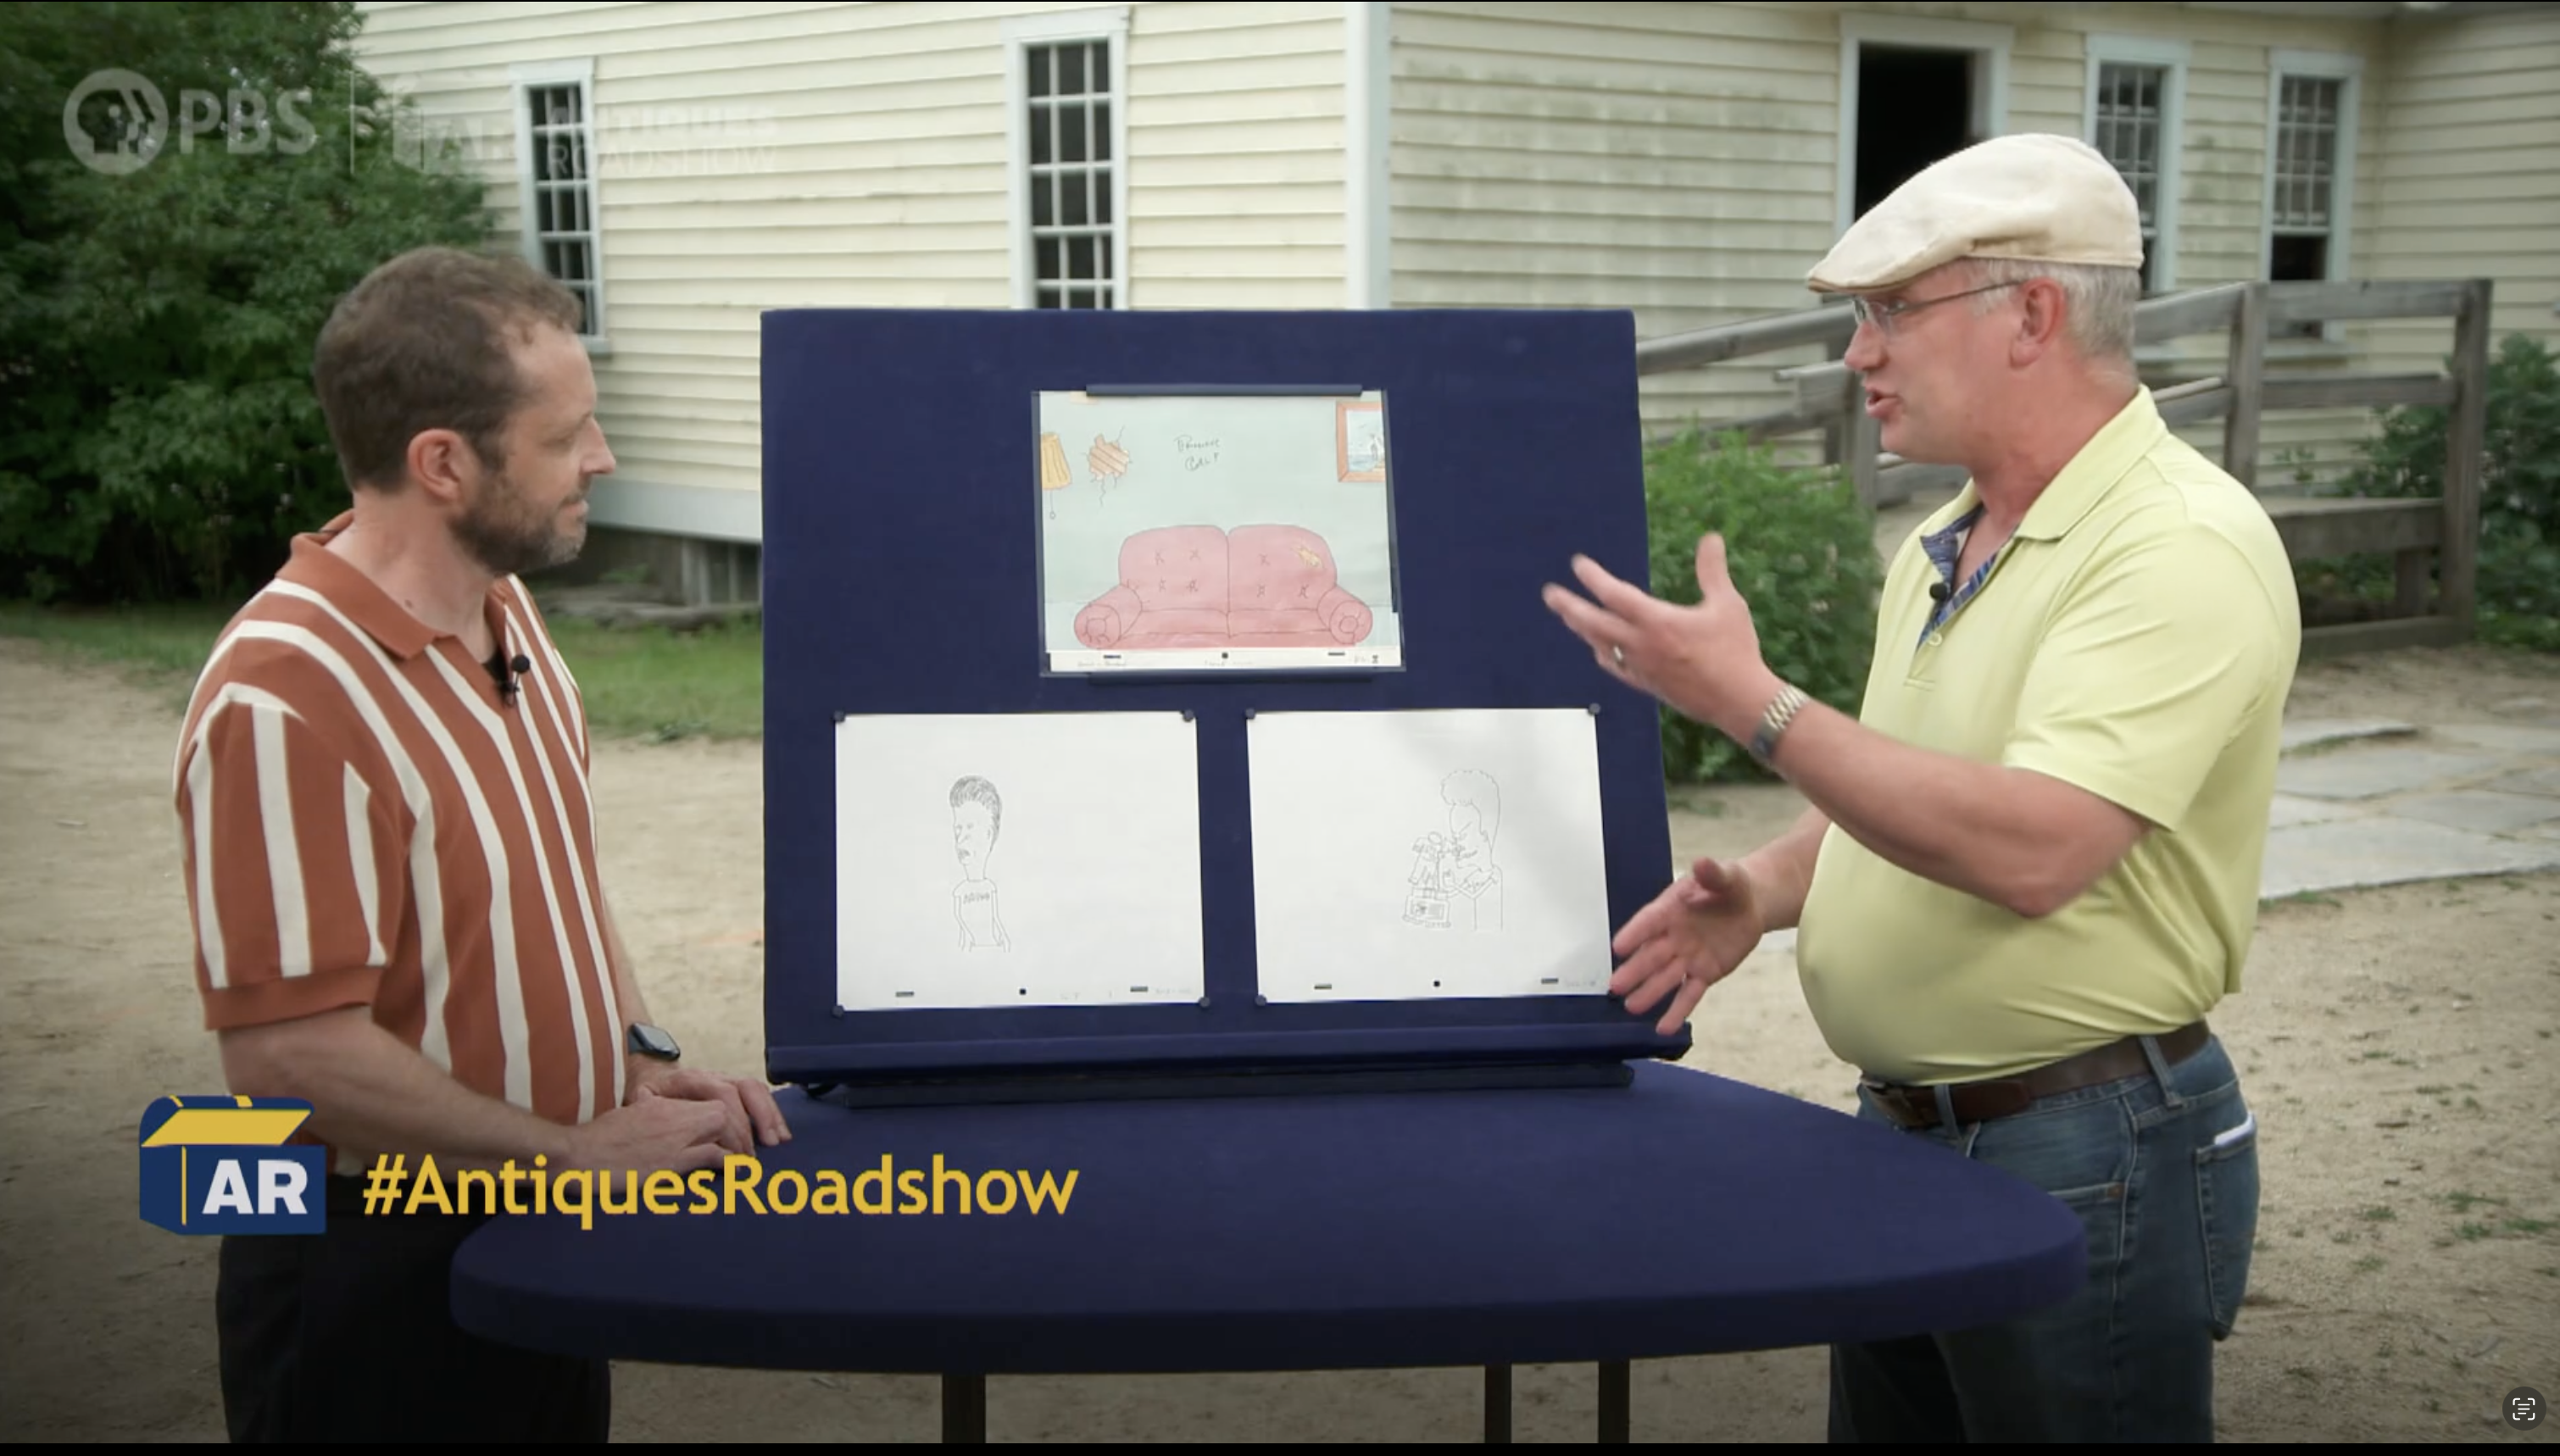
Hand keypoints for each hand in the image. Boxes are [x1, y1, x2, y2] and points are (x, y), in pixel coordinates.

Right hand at [564, 1092, 733, 1175]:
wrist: (577, 1155)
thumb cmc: (598, 1139)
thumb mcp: (630, 1117)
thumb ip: (652, 1114)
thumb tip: (660, 1117)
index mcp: (664, 1105)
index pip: (712, 1102)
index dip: (730, 1118)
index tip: (735, 1136)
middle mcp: (673, 1116)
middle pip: (724, 1113)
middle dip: (741, 1131)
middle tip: (747, 1152)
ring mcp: (673, 1138)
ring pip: (724, 1130)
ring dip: (738, 1147)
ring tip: (745, 1165)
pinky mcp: (670, 1162)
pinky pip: (712, 1156)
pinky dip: (727, 1165)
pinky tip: (733, 1174)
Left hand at [627, 1063, 792, 1152]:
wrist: (651, 1076)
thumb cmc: (646, 1096)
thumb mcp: (642, 1100)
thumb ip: (652, 1110)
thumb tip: (666, 1123)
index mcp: (689, 1079)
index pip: (722, 1094)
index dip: (735, 1122)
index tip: (737, 1151)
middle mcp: (712, 1075)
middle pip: (745, 1088)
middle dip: (760, 1117)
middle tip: (766, 1145)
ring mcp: (726, 1079)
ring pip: (756, 1089)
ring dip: (770, 1115)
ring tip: (778, 1141)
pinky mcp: (734, 1088)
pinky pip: (759, 1095)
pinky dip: (772, 1114)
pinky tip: (780, 1133)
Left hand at [1540, 536, 1778, 741]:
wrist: (1739, 701)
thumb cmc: (1735, 650)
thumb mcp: (1727, 604)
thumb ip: (1713, 570)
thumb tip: (1711, 537)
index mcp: (1657, 621)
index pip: (1614, 594)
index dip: (1594, 577)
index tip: (1579, 564)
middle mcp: (1641, 645)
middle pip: (1593, 623)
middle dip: (1569, 606)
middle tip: (1549, 594)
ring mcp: (1640, 667)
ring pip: (1600, 645)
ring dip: (1581, 629)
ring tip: (1568, 617)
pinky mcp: (1646, 685)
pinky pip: (1614, 666)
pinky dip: (1601, 653)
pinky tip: (1598, 648)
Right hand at [1608, 857, 1764, 1035]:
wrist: (1751, 904)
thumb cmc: (1730, 886)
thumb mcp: (1725, 875)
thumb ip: (1713, 874)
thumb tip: (1701, 863)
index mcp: (1672, 908)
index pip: (1650, 921)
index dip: (1635, 933)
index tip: (1618, 946)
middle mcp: (1674, 936)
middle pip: (1651, 955)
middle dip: (1634, 970)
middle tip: (1615, 985)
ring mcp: (1687, 957)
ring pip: (1665, 978)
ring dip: (1649, 993)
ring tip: (1631, 1008)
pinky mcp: (1704, 973)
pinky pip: (1689, 994)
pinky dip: (1678, 1011)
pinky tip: (1663, 1028)